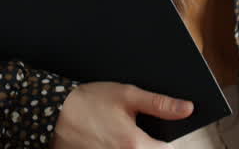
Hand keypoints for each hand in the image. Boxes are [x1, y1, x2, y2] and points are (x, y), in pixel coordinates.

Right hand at [50, 81, 193, 148]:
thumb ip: (159, 104)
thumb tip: (187, 109)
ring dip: (135, 148)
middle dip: (149, 144)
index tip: (157, 131)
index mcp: (134, 144)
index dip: (164, 140)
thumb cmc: (87, 101)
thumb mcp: (125, 94)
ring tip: (118, 134)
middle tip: (134, 131)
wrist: (52, 112)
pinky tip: (109, 139)